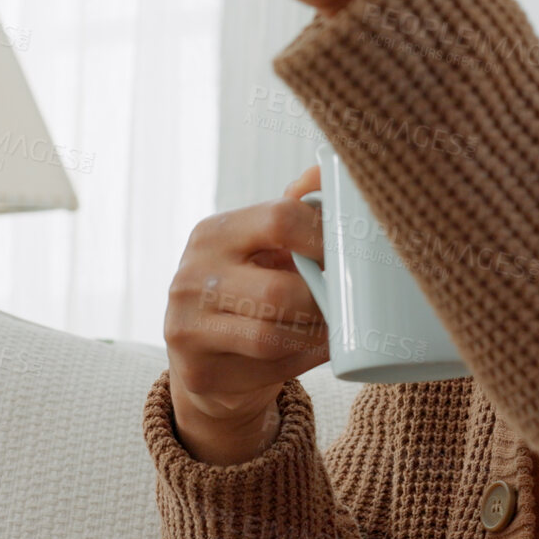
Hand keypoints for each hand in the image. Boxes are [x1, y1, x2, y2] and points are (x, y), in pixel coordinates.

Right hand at [161, 165, 326, 464]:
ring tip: (335, 323)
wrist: (212, 360)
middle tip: (348, 299)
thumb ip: (297, 211)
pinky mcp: (197, 371)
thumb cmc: (253, 290)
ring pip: (275, 333)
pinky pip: (271, 366)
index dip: (326, 236)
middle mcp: (189, 277)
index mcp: (214, 233)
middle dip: (324, 299)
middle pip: (280, 289)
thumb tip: (327, 168)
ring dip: (317, 331)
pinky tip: (317, 346)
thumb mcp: (268, 247)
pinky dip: (306, 356)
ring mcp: (185, 327)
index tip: (352, 252)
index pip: (279, 219)